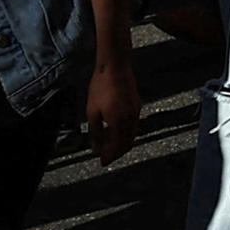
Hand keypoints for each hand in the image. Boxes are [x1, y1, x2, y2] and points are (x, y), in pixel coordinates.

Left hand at [85, 47, 144, 166]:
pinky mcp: (137, 105)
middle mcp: (130, 120)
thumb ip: (95, 132)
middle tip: (107, 157)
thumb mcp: (92, 111)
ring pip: (132, 135)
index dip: (109, 156)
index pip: (116, 147)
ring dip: (123, 144)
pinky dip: (127, 133)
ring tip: (112, 146)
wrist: (115, 67)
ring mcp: (136, 112)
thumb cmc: (101, 87)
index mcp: (118, 123)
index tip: (102, 162)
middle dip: (117, 153)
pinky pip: (134, 125)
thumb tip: (96, 148)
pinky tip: (119, 131)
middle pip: (127, 144)